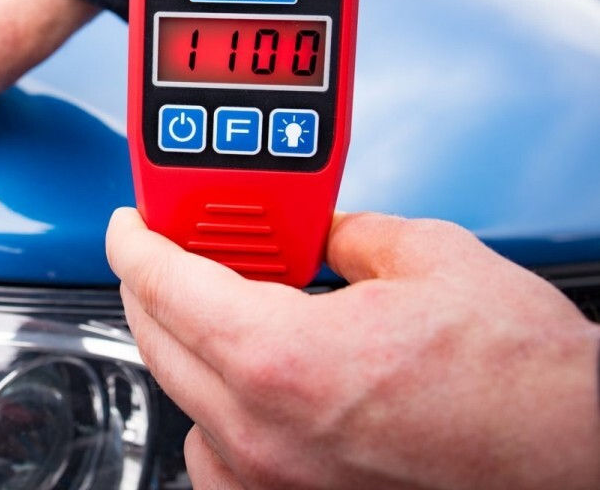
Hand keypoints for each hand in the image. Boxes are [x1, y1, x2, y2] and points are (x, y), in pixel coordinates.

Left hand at [106, 209, 599, 489]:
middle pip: (156, 339)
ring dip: (184, 345)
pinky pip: (218, 457)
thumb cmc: (525, 382)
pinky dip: (216, 413)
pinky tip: (250, 383)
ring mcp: (275, 482)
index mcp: (282, 356)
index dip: (133, 239)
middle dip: (151, 282)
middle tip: (169, 246)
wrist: (579, 456)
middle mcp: (264, 432)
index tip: (129, 221)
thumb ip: (344, 231)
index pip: (161, 282)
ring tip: (215, 306)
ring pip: (182, 400)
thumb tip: (314, 228)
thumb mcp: (428, 258)